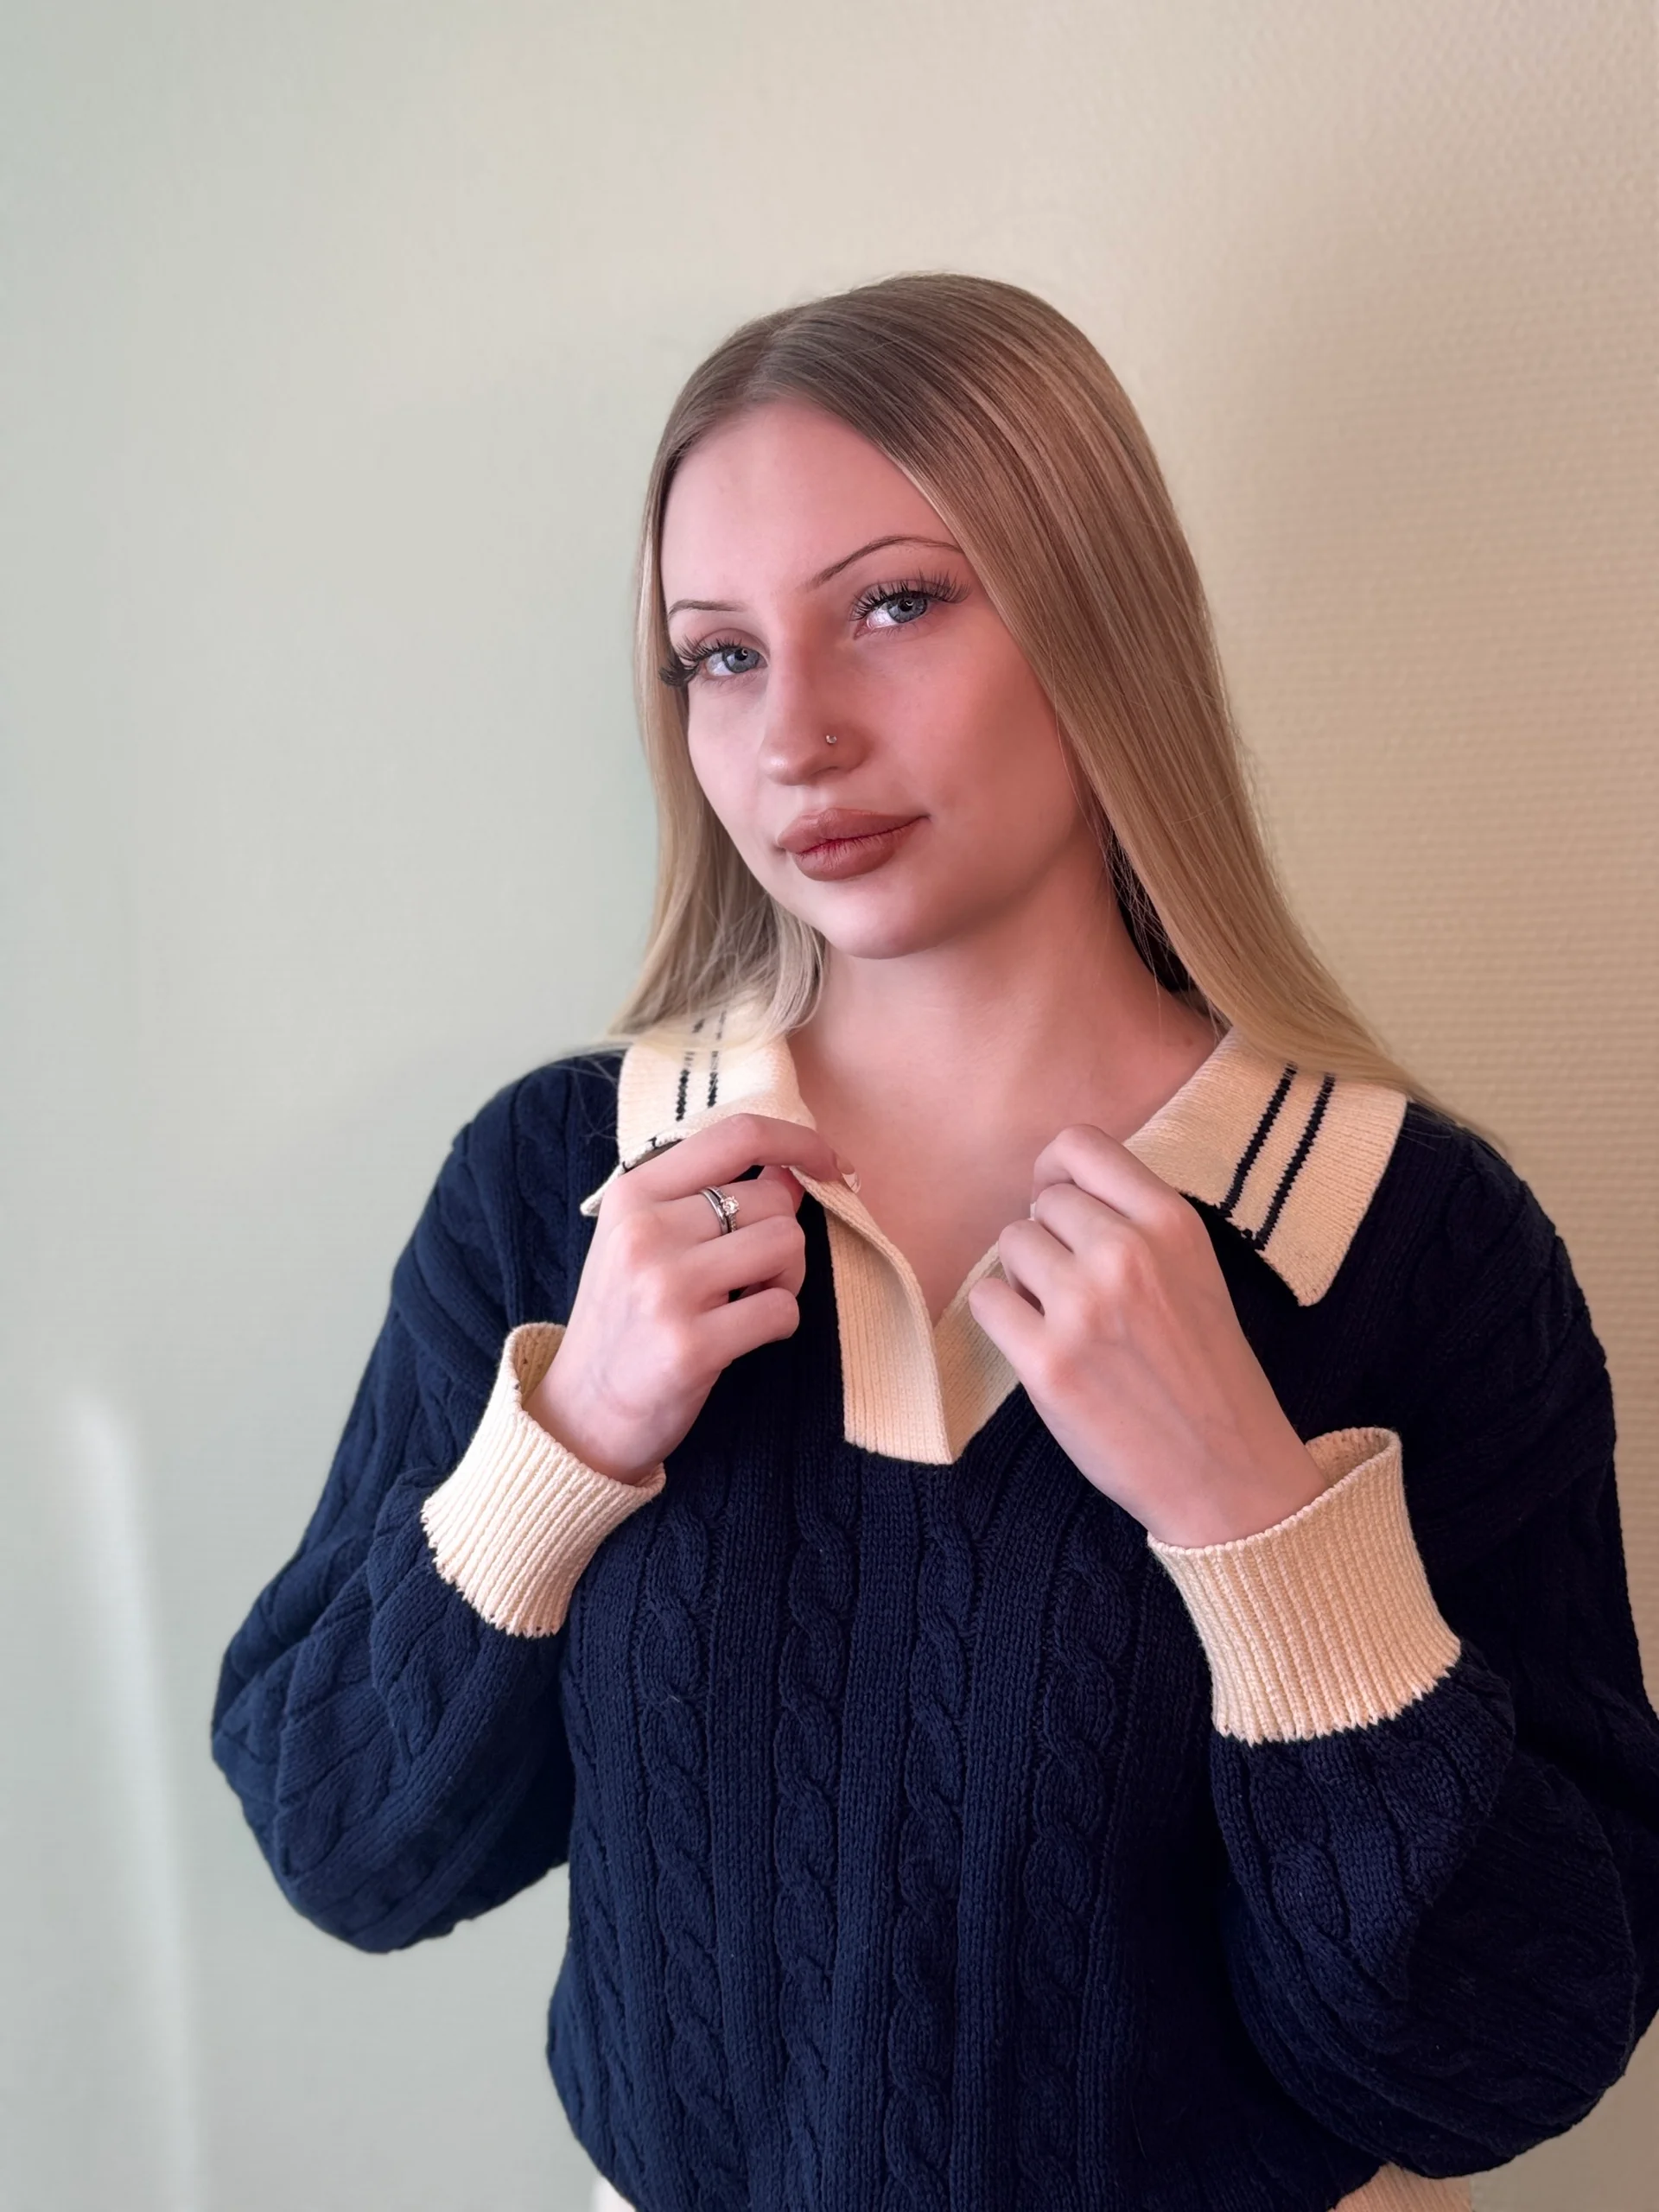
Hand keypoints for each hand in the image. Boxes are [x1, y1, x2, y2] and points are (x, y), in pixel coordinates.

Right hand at [526, 1112, 844, 1485]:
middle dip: (783, 1237)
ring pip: (785, 1245)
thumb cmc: (625, 1317)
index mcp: (634, 1192)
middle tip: (754, 1275)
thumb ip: (706, 1195)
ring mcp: (665, 1288)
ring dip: (785, 1279)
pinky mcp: (691, 1345)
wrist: (583, 1412)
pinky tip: (744, 1336)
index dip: (798, 1142)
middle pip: (773, 1199)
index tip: (827, 1163)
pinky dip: (779, 1323)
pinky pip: (782, 1310)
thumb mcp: (644, 1238)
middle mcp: (645, 1231)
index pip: (737, 1134)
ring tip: (746, 1302)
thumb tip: (792, 1170)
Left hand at [965, 1125, 1327, 1545]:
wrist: (1228, 1474)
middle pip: (1041, 1202)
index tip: (1059, 1206)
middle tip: (1077, 1291)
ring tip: (1066, 1322)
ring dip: (1024, 1280)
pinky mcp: (1046, 1360)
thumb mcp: (1194, 1271)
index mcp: (1172, 1222)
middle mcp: (1127, 1252)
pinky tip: (1041, 1347)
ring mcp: (1083, 1305)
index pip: (1079, 1145)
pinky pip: (985, 1300)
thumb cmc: (1206, 1373)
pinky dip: (1002, 1320)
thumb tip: (1050, 1191)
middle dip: (1049, 1240)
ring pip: (1010, 1245)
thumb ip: (1135, 1223)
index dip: (1055, 1172)